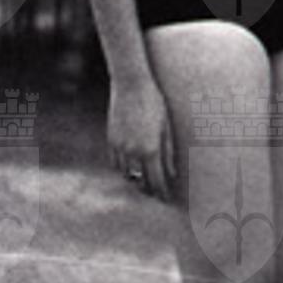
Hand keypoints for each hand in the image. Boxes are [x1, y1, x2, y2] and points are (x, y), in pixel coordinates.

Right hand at [108, 74, 175, 200]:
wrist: (131, 84)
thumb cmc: (154, 102)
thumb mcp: (166, 127)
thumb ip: (168, 152)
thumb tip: (172, 173)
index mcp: (151, 149)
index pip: (157, 180)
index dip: (162, 192)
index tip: (166, 199)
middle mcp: (133, 151)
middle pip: (140, 180)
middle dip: (149, 190)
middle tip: (156, 194)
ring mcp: (120, 146)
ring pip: (126, 173)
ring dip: (135, 180)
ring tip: (143, 183)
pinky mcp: (111, 139)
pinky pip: (116, 162)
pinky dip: (123, 168)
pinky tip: (131, 168)